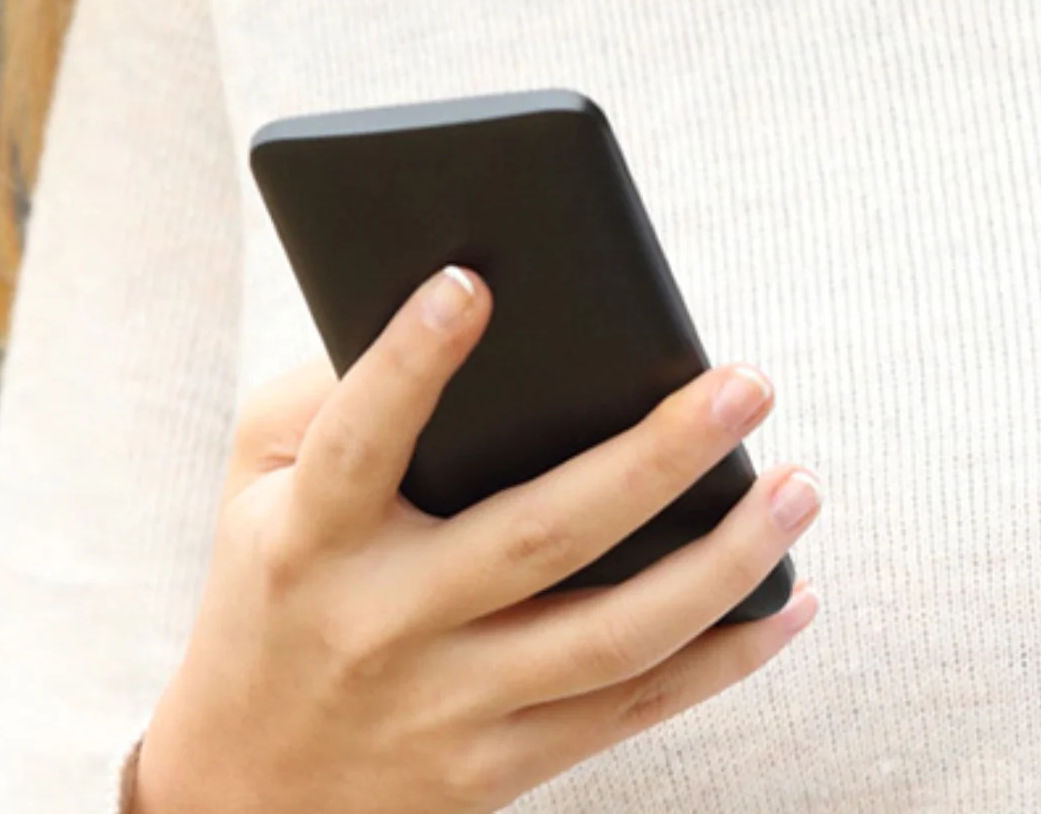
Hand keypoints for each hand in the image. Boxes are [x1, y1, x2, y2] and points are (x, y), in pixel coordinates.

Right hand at [134, 265, 818, 813]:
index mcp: (310, 540)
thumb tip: (452, 304)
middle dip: (655, 459)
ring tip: (799, 486)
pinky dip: (725, 657)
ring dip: (724, 564)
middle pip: (538, 537)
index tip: (470, 280)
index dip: (409, 364)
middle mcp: (383, 626)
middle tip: (745, 384)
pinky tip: (792, 598)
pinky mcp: (498, 770)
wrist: (241, 798)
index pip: (358, 443)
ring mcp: (447, 707)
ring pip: (611, 636)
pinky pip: (631, 710)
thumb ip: (325, 396)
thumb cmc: (270, 589)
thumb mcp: (254, 487)